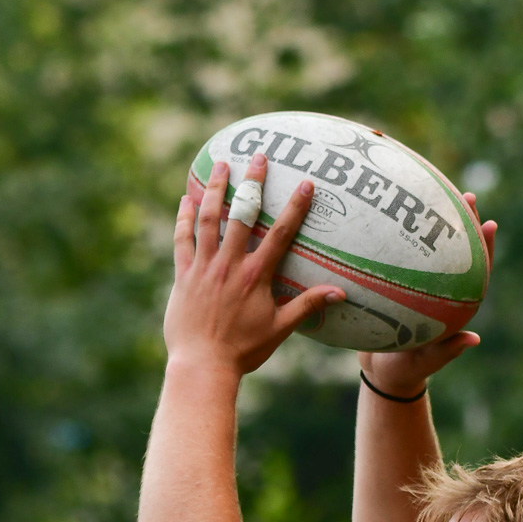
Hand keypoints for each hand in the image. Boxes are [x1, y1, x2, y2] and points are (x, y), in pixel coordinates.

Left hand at [164, 153, 345, 376]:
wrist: (203, 365)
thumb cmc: (244, 351)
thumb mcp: (280, 329)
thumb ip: (307, 306)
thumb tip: (340, 293)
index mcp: (256, 276)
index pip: (281, 233)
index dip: (295, 206)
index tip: (305, 182)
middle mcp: (230, 265)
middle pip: (243, 214)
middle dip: (252, 183)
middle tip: (258, 157)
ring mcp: (204, 267)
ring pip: (209, 218)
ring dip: (215, 189)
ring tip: (221, 165)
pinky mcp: (183, 275)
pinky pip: (182, 239)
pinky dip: (184, 217)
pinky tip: (186, 198)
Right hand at [360, 195, 496, 397]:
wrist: (381, 373)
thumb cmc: (407, 370)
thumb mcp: (426, 362)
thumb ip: (447, 352)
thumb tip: (474, 339)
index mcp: (455, 305)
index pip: (477, 272)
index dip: (485, 248)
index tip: (488, 224)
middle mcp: (441, 288)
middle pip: (459, 250)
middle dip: (464, 221)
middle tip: (466, 195)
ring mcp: (420, 282)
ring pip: (431, 247)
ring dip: (433, 219)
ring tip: (433, 189)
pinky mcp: (398, 280)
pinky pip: (400, 254)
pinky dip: (398, 234)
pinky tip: (386, 212)